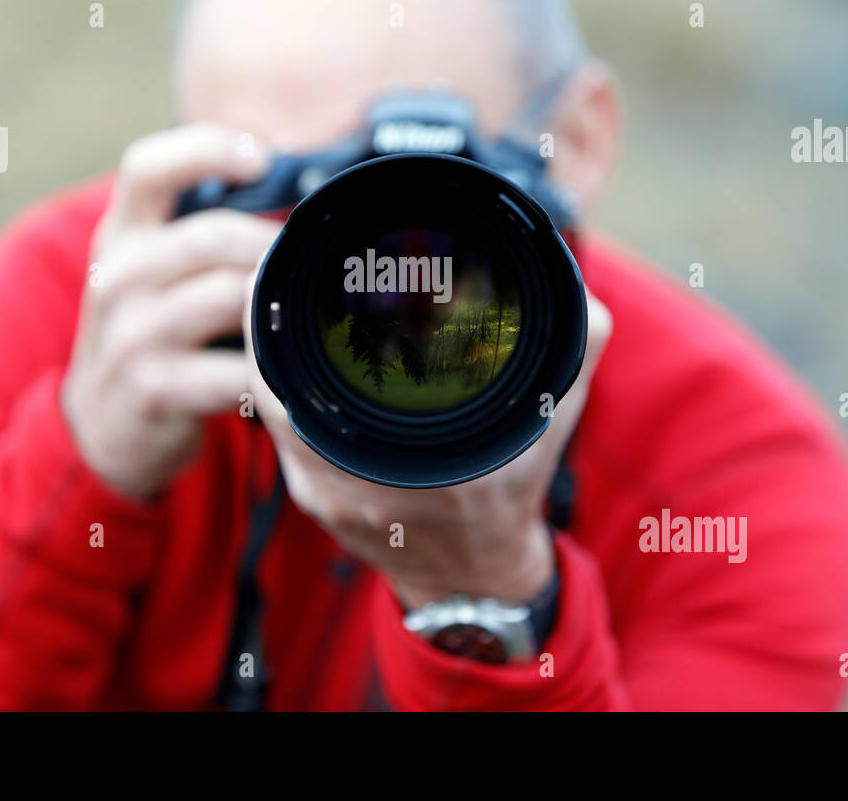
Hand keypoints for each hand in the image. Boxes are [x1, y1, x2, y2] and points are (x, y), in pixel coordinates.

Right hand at [62, 125, 281, 500]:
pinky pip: (234, 369)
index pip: (147, 168)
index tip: (261, 158)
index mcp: (120, 235)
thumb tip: (300, 200)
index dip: (205, 149)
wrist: (101, 422)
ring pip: (228, 296)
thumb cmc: (150, 330)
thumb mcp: (153, 271)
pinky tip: (286, 371)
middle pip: (211, 236)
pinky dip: (270, 369)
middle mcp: (117, 276)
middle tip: (310, 262)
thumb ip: (202, 232)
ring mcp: (132, 334)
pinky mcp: (153, 387)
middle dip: (273, 246)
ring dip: (276, 301)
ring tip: (304, 310)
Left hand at [243, 278, 612, 607]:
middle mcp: (364, 486)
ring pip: (273, 410)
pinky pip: (280, 433)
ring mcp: (328, 497)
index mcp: (432, 467)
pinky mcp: (312, 502)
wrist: (476, 573)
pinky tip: (291, 361)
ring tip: (283, 308)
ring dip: (273, 358)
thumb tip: (574, 285)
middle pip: (283, 389)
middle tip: (287, 278)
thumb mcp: (554, 413)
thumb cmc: (513, 489)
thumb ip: (574, 344)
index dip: (306, 322)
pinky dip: (283, 393)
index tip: (299, 273)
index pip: (331, 379)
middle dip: (280, 328)